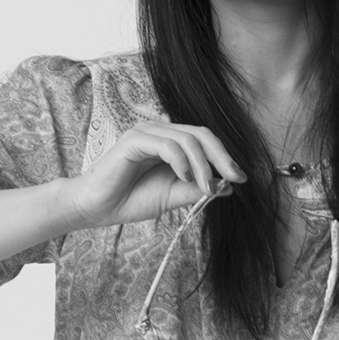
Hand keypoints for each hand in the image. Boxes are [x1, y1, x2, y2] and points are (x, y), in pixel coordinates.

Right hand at [67, 121, 246, 228]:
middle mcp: (159, 132)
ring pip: (187, 139)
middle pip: (201, 134)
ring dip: (203, 165)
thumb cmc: (130, 200)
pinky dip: (181, 161)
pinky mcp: (134, 139)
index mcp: (170, 142)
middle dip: (222, 157)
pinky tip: (185, 178)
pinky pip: (167, 145)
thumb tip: (227, 186)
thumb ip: (196, 189)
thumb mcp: (172, 195)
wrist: (97, 208)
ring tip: (206, 188)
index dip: (225, 157)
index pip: (204, 140)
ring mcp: (146, 132)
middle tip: (234, 178)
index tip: (241, 179)